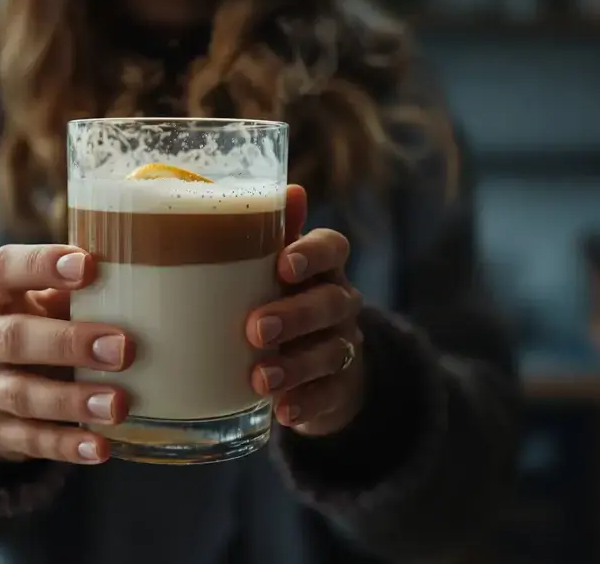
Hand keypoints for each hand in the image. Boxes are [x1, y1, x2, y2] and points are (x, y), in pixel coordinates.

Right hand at [0, 244, 133, 464]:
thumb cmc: (37, 322)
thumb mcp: (46, 298)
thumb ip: (79, 290)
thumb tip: (150, 279)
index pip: (4, 268)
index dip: (41, 265)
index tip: (88, 265)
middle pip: (14, 338)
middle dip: (70, 344)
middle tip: (123, 348)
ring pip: (22, 396)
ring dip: (73, 401)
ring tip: (118, 404)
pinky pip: (29, 441)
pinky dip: (67, 445)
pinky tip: (101, 446)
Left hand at [247, 185, 364, 437]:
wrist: (317, 365)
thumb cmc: (280, 299)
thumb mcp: (272, 268)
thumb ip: (270, 232)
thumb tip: (284, 187)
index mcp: (323, 266)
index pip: (333, 248)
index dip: (312, 254)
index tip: (282, 265)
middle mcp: (340, 302)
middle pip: (331, 302)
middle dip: (295, 315)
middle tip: (256, 328)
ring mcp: (343, 346)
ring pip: (331, 351)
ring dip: (295, 365)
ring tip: (259, 379)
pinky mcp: (340, 388)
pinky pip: (331, 396)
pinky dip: (307, 404)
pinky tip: (284, 412)